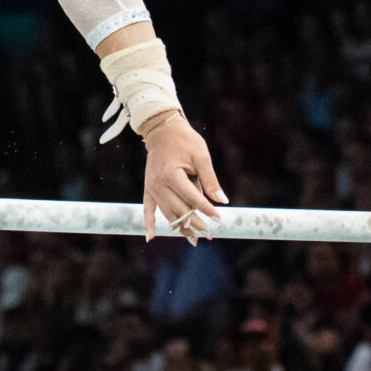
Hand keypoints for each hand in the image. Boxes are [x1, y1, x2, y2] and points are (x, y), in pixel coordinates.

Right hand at [139, 115, 226, 239]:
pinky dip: (148, 223)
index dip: (207, 210)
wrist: (162, 130)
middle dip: (196, 224)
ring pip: (167, 214)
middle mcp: (159, 184)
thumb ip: (210, 180)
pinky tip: (150, 238)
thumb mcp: (201, 156)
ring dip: (180, 228)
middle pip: (179, 210)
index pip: (192, 199)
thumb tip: (223, 201)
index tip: (219, 219)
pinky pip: (147, 209)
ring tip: (195, 240)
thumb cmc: (184, 140)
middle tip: (210, 234)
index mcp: (172, 175)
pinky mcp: (148, 188)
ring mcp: (152, 187)